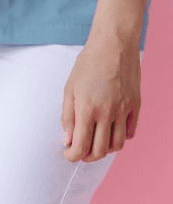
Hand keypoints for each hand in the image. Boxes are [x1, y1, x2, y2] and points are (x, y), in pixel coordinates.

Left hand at [61, 33, 141, 162]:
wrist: (113, 46)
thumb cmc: (87, 64)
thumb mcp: (69, 89)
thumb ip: (68, 116)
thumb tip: (68, 139)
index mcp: (87, 109)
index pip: (80, 145)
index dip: (73, 155)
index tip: (68, 154)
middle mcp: (107, 114)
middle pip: (100, 150)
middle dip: (87, 156)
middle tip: (79, 152)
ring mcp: (123, 111)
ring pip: (117, 145)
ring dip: (104, 150)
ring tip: (94, 144)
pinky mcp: (135, 106)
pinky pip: (129, 132)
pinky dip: (120, 138)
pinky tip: (110, 132)